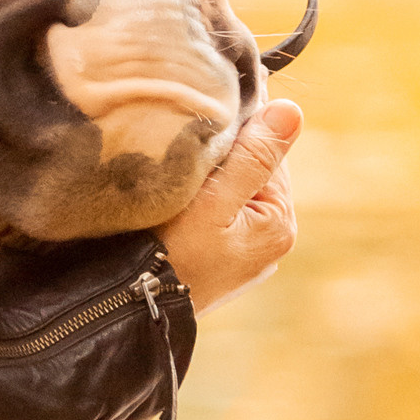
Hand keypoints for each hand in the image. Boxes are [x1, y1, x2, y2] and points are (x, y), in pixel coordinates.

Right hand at [157, 101, 301, 314]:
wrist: (127, 307)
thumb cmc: (169, 254)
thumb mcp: (213, 200)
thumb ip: (253, 157)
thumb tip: (292, 111)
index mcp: (279, 223)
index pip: (269, 152)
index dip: (237, 129)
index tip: (199, 116)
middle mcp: (270, 242)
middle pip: (251, 172)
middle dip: (221, 156)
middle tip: (178, 148)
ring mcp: (245, 255)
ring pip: (230, 192)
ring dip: (207, 177)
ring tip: (171, 174)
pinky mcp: (219, 262)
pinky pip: (216, 215)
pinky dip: (197, 201)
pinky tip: (171, 201)